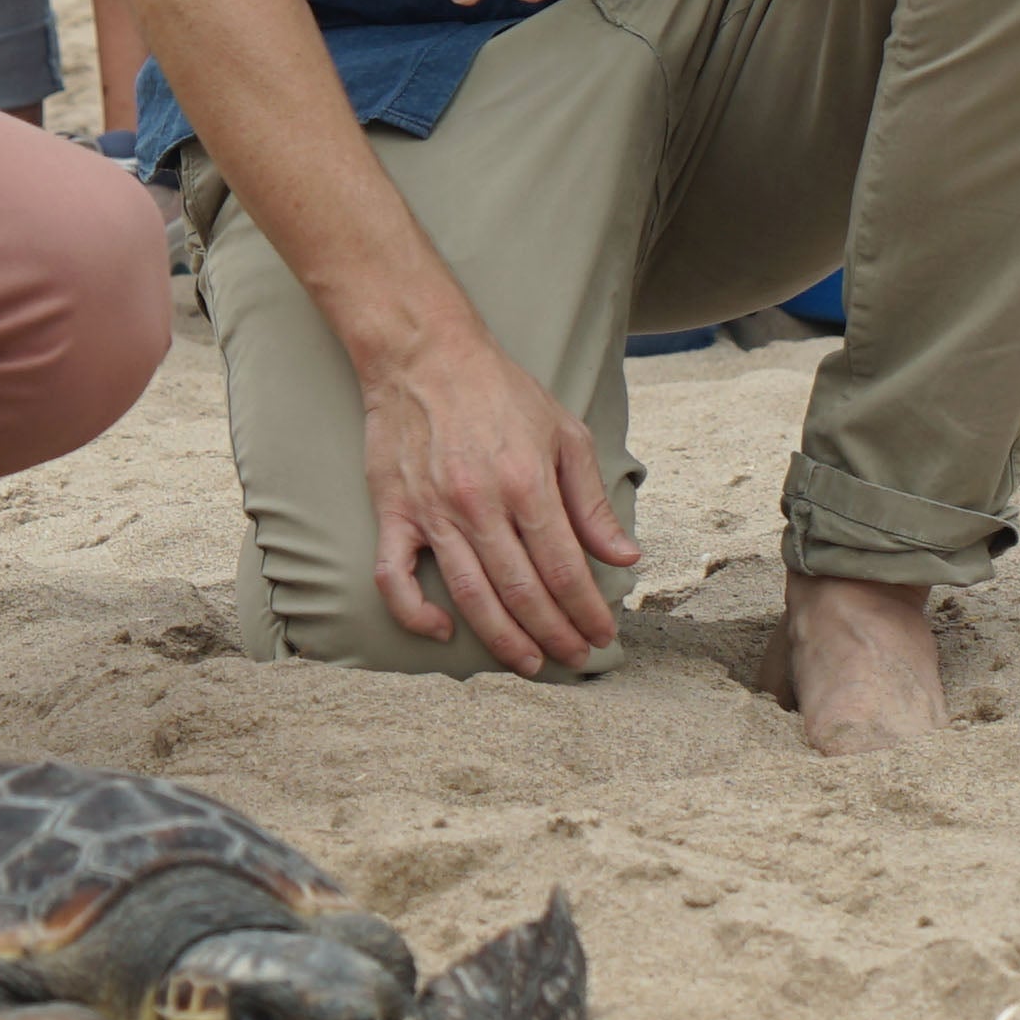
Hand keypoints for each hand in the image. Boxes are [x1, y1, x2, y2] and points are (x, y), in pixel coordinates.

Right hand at [357, 306, 636, 671]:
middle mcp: (481, 504)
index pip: (565, 569)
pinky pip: (395, 577)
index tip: (603, 635)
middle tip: (575, 658)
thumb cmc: (500, 392)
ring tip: (529, 664)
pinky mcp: (394, 512)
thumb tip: (625, 556)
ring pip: (471, 595)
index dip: (588, 611)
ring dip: (503, 639)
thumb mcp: (564, 434)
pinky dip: (414, 613)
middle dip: (555, 635)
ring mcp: (433, 512)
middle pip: (523, 592)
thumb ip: (592, 501)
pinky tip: (441, 631)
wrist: (425, 354)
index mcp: (528, 483)